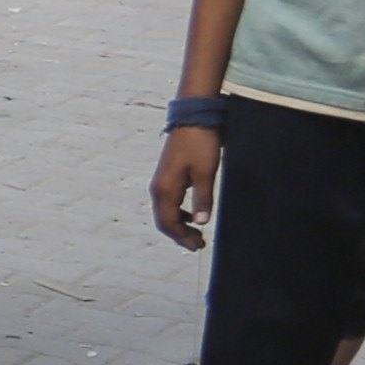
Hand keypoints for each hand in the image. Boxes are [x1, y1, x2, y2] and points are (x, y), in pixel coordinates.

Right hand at [150, 122, 222, 251]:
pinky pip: (170, 202)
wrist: (194, 119)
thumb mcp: (205, 173)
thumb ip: (203, 199)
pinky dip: (179, 212)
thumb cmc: (199, 144)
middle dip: (180, 234)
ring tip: (196, 231)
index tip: (198, 245)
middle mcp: (159, 188)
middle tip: (198, 244)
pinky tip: (193, 213)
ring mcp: (162, 181)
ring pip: (166, 212)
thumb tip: (203, 222)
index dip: (182, 237)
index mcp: (165, 190)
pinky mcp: (168, 176)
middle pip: (164, 220)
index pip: (168, 223)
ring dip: (180, 224)